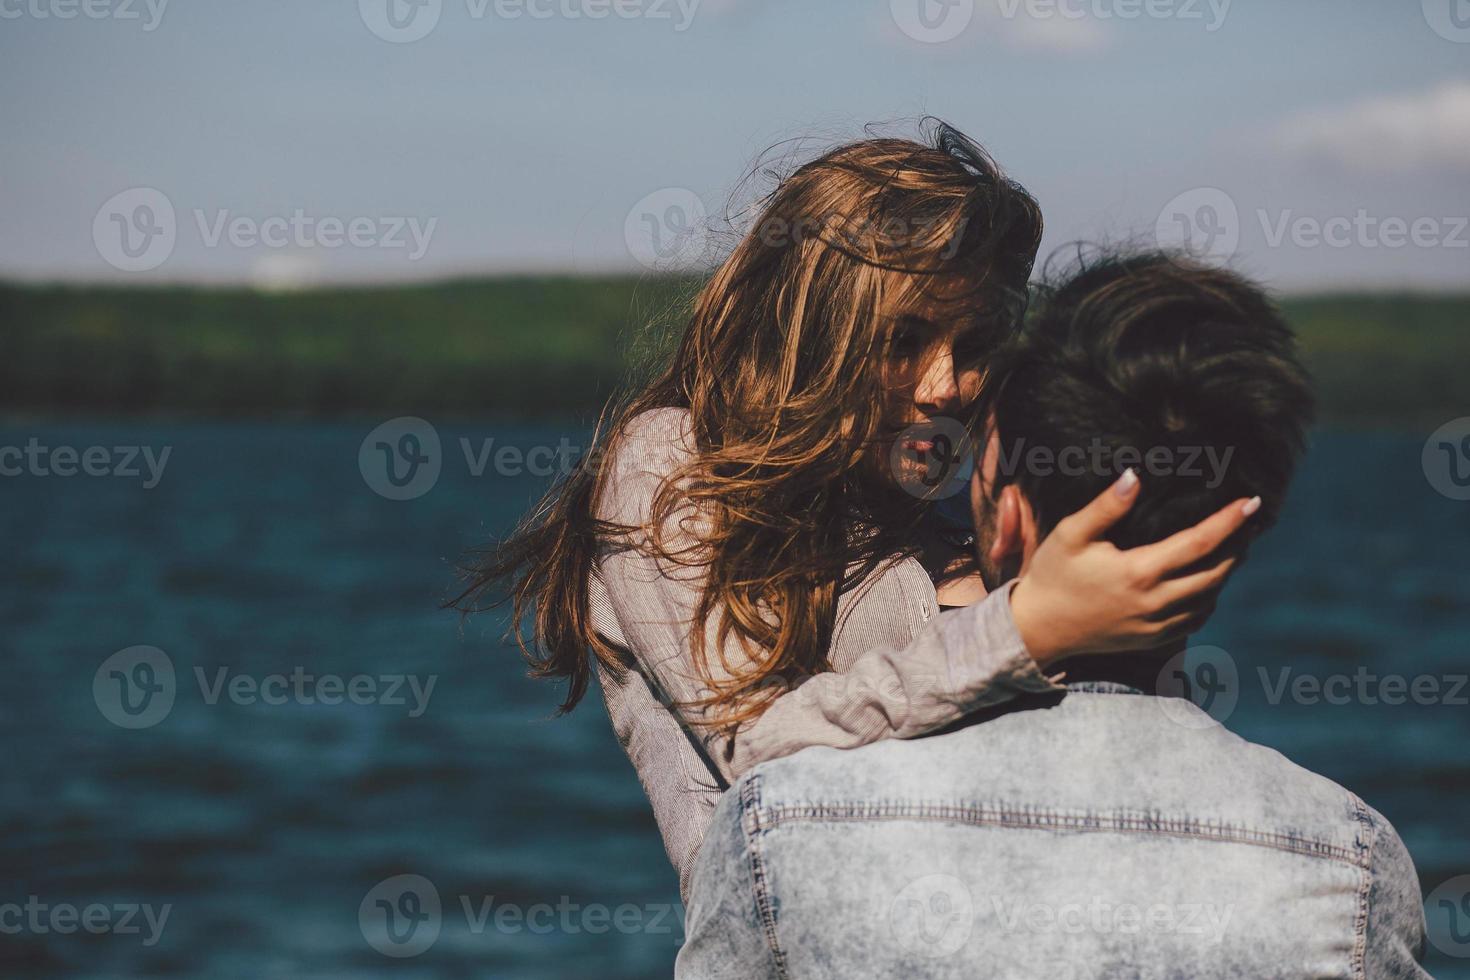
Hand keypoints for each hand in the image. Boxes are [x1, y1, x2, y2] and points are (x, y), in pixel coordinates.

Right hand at [1009, 469, 1259, 666]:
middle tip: (1249, 521)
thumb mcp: (1071, 534)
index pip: (1200, 542)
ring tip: (1235, 546)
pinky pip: (1196, 618)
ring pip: (1210, 596)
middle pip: (1216, 571)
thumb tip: (1135, 476)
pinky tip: (1208, 581)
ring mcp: (1157, 626)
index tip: (1251, 501)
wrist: (1038, 629)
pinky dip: (1209, 597)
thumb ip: (1105, 506)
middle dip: (1238, 544)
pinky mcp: (1153, 640)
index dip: (1229, 521)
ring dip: (1227, 570)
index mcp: (1139, 572)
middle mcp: (1155, 602)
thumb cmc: (1053, 575)